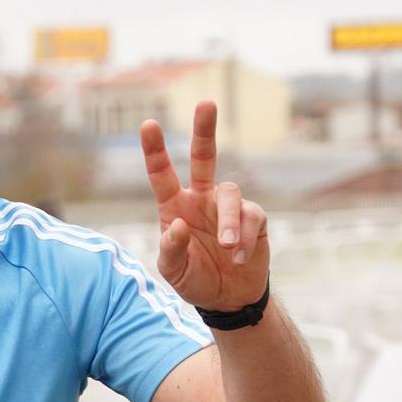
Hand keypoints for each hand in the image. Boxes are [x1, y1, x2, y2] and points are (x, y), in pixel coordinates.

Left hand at [141, 100, 269, 311]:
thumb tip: (176, 224)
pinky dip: (245, 238)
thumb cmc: (195, 279)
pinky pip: (252, 217)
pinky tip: (239, 258)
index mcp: (175, 207)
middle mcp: (201, 199)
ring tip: (228, 250)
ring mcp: (227, 206)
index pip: (161, 174)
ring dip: (229, 222)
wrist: (229, 298)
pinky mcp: (253, 218)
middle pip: (203, 157)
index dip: (155, 150)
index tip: (148, 124)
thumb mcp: (173, 272)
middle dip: (204, 130)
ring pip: (230, 192)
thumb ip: (170, 250)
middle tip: (206, 103)